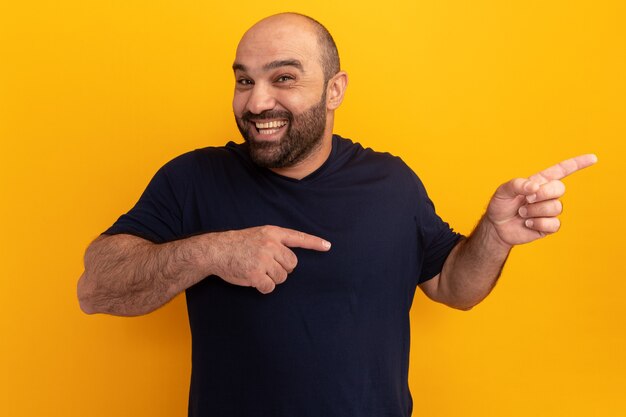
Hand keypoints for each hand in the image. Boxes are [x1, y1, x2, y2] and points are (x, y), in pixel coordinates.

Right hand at [209, 225, 330, 293]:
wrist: (216, 250)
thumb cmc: (237, 244)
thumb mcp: (258, 235)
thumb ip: (274, 242)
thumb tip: (290, 260)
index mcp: (272, 233)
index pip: (298, 237)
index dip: (314, 243)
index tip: (327, 246)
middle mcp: (270, 245)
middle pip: (292, 264)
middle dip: (282, 268)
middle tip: (267, 266)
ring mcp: (263, 259)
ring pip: (282, 277)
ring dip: (272, 279)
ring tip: (257, 271)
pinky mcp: (256, 274)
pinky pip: (270, 287)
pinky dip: (263, 287)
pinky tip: (253, 280)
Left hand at [486, 154, 596, 245]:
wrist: (497, 227)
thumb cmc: (500, 206)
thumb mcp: (503, 191)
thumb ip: (517, 184)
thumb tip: (534, 187)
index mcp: (539, 182)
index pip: (561, 170)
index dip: (577, 164)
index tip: (593, 158)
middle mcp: (547, 195)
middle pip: (559, 188)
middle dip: (543, 193)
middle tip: (527, 200)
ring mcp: (549, 210)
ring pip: (555, 207)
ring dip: (535, 210)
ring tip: (522, 213)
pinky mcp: (549, 226)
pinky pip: (554, 223)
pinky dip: (537, 223)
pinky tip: (527, 223)